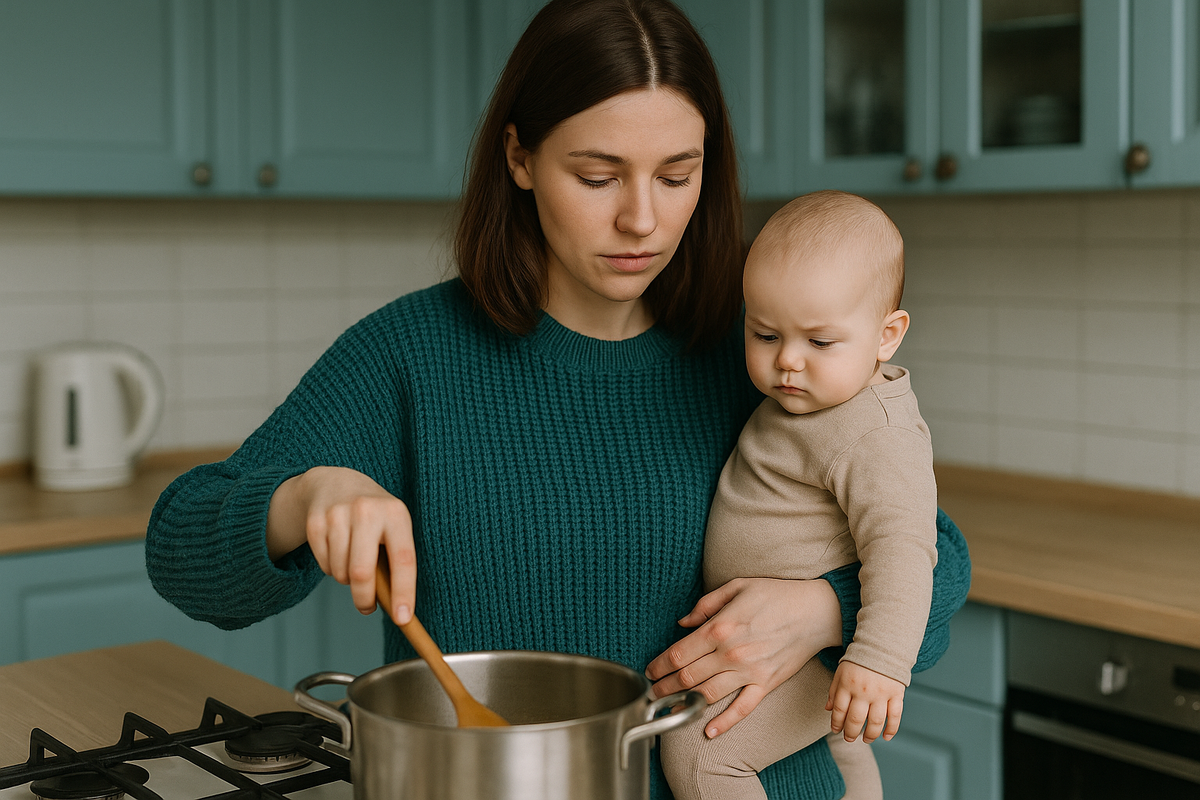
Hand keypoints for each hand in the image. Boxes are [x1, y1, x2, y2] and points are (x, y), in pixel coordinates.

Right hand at [268, 466, 414, 621]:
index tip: (403, 618)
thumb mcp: (392, 527)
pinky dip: (331, 568)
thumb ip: (394, 560)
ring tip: (353, 563)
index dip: (403, 591)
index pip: (403, 559)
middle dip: (364, 598)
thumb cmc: (373, 516)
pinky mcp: (315, 521)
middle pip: (361, 572)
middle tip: (367, 607)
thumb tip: (396, 607)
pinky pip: (323, 564)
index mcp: (396, 514)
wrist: (336, 483)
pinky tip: (337, 551)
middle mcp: (367, 510)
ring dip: (346, 580)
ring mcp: (338, 514)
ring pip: (340, 572)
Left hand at [643, 577, 841, 737]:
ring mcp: (749, 672)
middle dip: (664, 686)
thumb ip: (705, 605)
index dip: (659, 665)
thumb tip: (682, 622)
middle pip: (687, 676)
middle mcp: (731, 653)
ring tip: (668, 707)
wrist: (815, 611)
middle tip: (651, 692)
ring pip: (707, 694)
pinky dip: (724, 722)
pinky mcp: (766, 684)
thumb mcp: (737, 587)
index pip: (679, 653)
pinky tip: (708, 731)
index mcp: (720, 628)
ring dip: (684, 702)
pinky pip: (741, 708)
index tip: (650, 670)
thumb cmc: (776, 595)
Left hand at [826, 661, 904, 742]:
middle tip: (849, 739)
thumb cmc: (859, 660)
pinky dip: (891, 729)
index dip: (837, 723)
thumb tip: (828, 709)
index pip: (839, 710)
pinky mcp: (896, 694)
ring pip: (875, 721)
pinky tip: (886, 737)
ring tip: (866, 740)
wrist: (882, 646)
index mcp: (848, 684)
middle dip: (851, 733)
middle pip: (856, 719)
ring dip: (870, 735)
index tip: (836, 730)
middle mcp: (863, 691)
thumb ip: (834, 690)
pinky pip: (895, 716)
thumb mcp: (841, 671)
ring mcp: (881, 694)